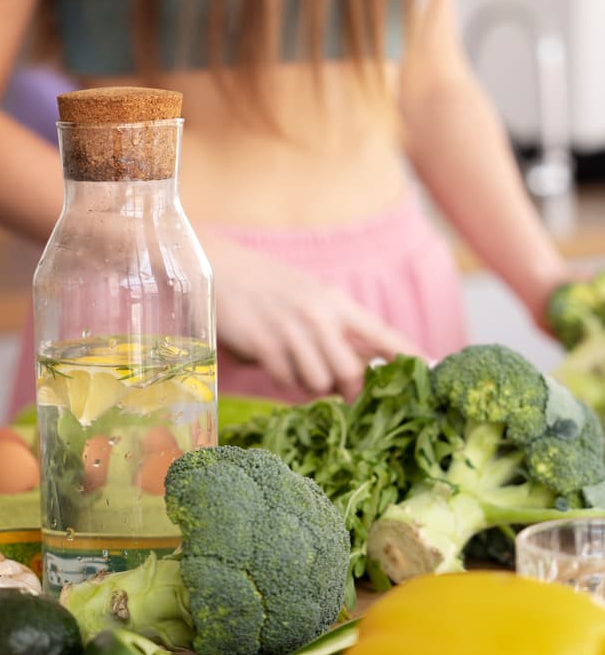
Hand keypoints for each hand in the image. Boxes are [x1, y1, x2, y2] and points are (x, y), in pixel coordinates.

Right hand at [204, 234, 423, 401]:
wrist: (221, 268)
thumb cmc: (270, 287)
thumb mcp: (311, 297)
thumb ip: (337, 327)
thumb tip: (364, 366)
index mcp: (337, 303)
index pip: (384, 335)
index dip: (410, 358)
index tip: (433, 373)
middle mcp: (320, 315)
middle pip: (351, 373)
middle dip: (344, 386)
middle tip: (331, 381)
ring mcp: (292, 330)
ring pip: (319, 382)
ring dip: (308, 383)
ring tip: (294, 363)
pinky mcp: (265, 343)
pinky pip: (286, 380)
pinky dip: (282, 377)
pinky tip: (272, 359)